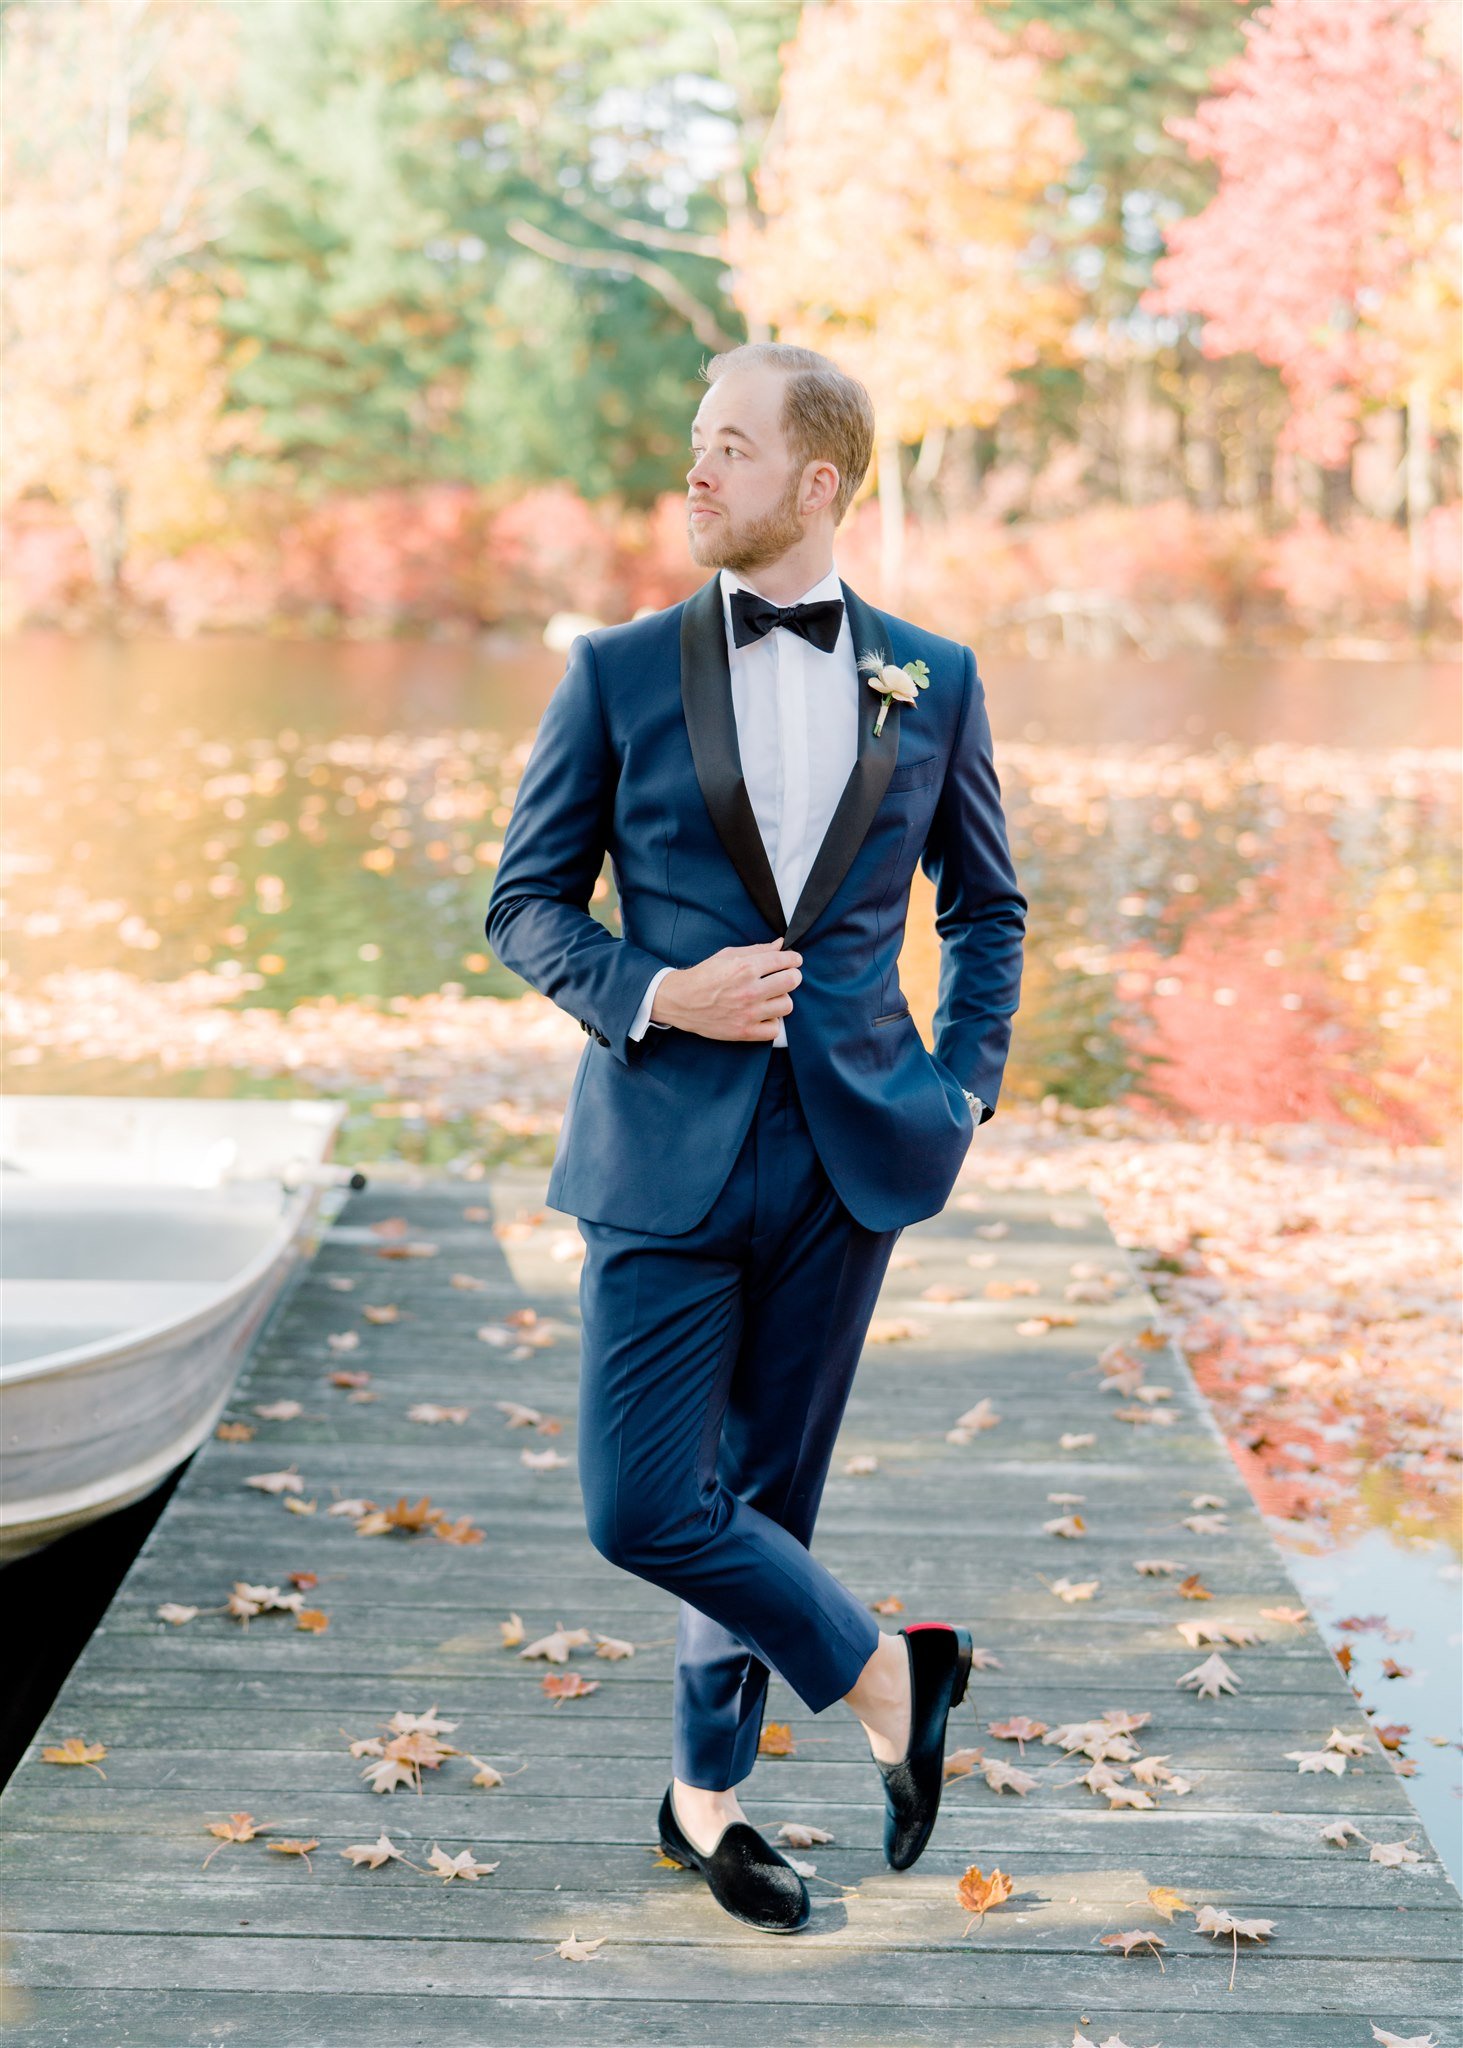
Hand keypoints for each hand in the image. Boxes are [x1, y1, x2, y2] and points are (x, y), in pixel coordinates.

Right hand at [650, 938, 802, 1041]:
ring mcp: (748, 1013)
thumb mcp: (728, 955)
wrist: (681, 1001)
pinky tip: (764, 1015)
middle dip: (792, 976)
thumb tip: (780, 944)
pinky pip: (774, 1029)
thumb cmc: (704, 976)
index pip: (784, 960)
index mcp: (745, 967)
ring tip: (771, 997)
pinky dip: (772, 1022)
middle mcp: (749, 990)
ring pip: (787, 1005)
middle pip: (792, 981)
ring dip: (782, 1000)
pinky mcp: (744, 1031)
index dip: (794, 959)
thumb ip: (757, 950)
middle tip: (786, 977)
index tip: (794, 961)